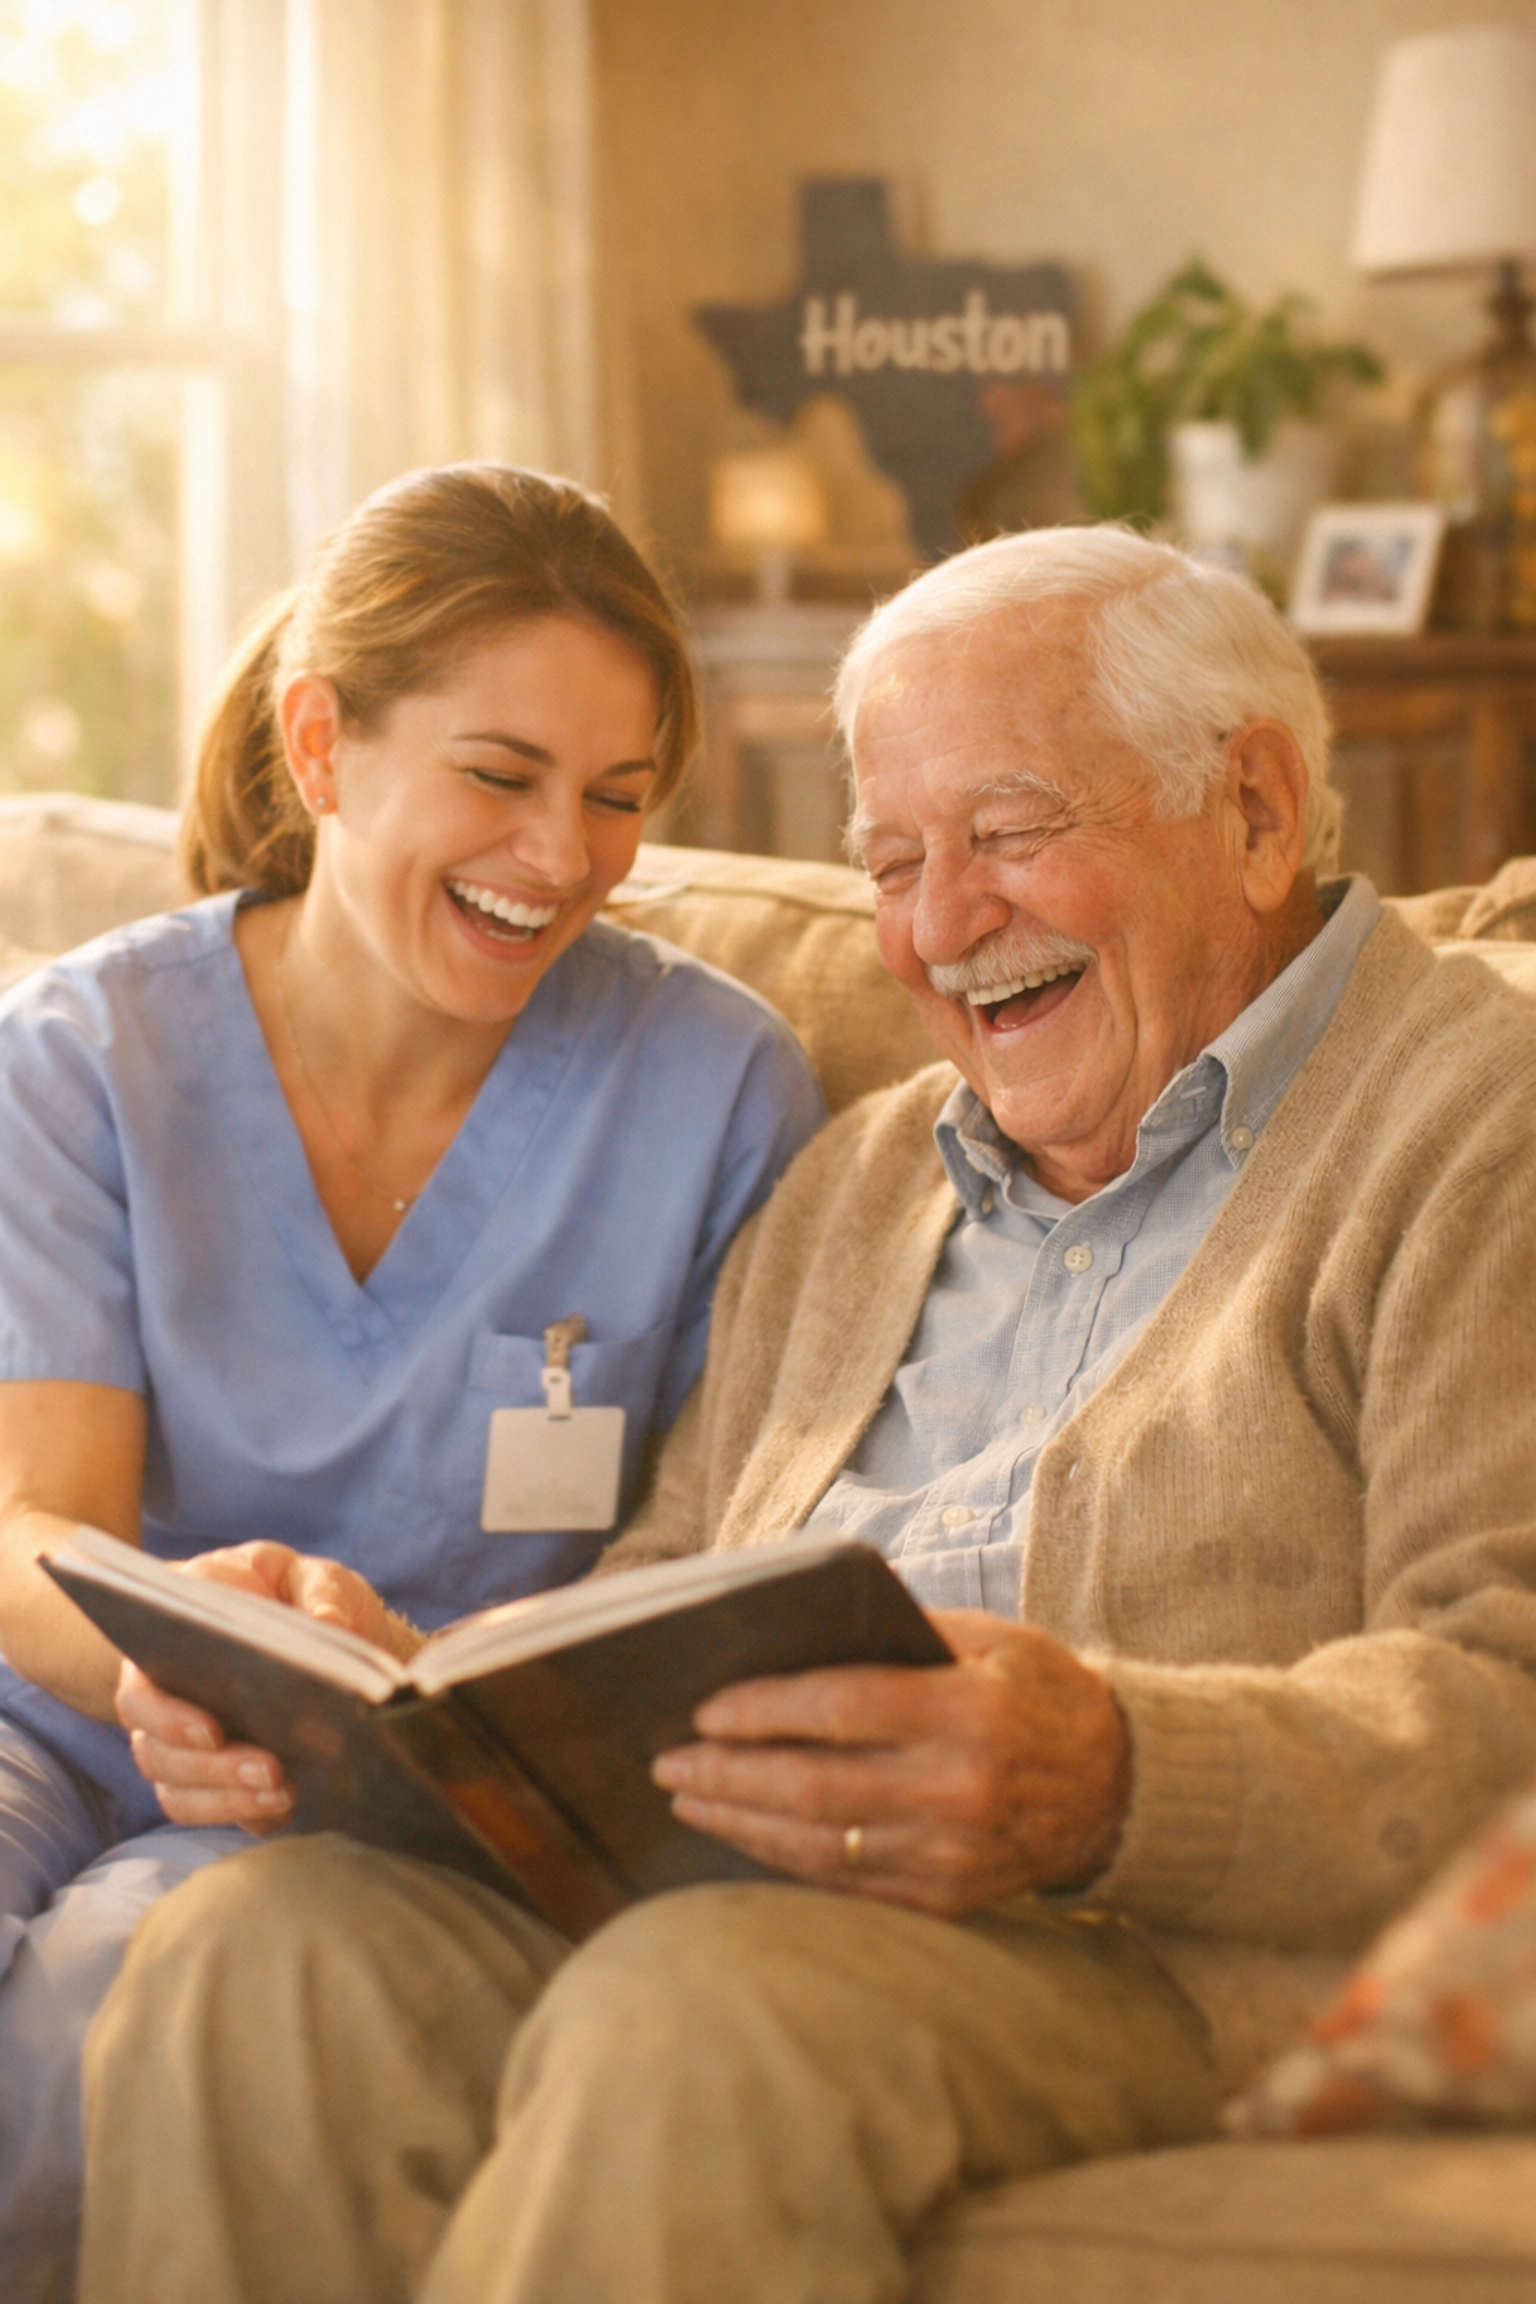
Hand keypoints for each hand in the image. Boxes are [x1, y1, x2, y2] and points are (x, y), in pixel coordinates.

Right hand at [115, 1542, 402, 1829]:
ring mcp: (184, 1747)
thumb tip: (329, 1626)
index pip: (143, 1691)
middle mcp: (162, 1703)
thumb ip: (317, 1592)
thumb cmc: (278, 1589)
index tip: (212, 1731)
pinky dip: (247, 1815)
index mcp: (167, 1646)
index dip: (169, 1718)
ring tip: (284, 1792)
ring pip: (180, 1791)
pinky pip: (216, 1812)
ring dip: (228, 1800)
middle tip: (271, 1769)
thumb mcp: (300, 1572)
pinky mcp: (216, 1779)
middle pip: (160, 1754)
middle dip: (214, 1769)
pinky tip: (285, 1807)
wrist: (284, 1618)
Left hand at [651, 1610, 1131, 1915]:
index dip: (764, 1710)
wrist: (1122, 1789)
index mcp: (966, 1713)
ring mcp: (952, 1855)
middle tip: (668, 1761)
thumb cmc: (1041, 1694)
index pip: (841, 1708)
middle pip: (814, 1785)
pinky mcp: (949, 1900)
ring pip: (820, 1845)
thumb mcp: (991, 1640)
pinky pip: (848, 1885)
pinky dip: (786, 1861)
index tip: (705, 1710)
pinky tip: (746, 1837)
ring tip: (689, 1799)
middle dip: (728, 1774)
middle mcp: (957, 1790)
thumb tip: (799, 1629)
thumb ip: (903, 1633)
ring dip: (742, 1823)